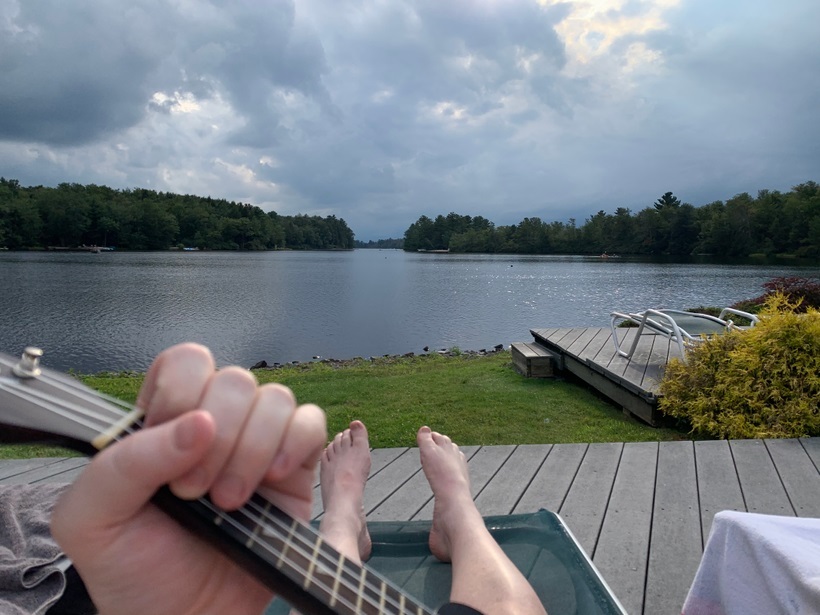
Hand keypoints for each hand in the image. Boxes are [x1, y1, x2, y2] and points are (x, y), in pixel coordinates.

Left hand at [51, 343, 326, 614]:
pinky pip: (311, 422)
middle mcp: (214, 424)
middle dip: (217, 439)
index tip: (167, 446)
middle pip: (235, 379)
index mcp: (162, 422)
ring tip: (229, 501)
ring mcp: (258, 442)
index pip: (184, 362)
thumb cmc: (132, 571)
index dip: (180, 392)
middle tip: (194, 491)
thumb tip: (198, 423)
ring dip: (252, 450)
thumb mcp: (91, 519)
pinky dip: (296, 443)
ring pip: (275, 399)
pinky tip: (272, 478)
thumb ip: (123, 463)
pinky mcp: (295, 467)